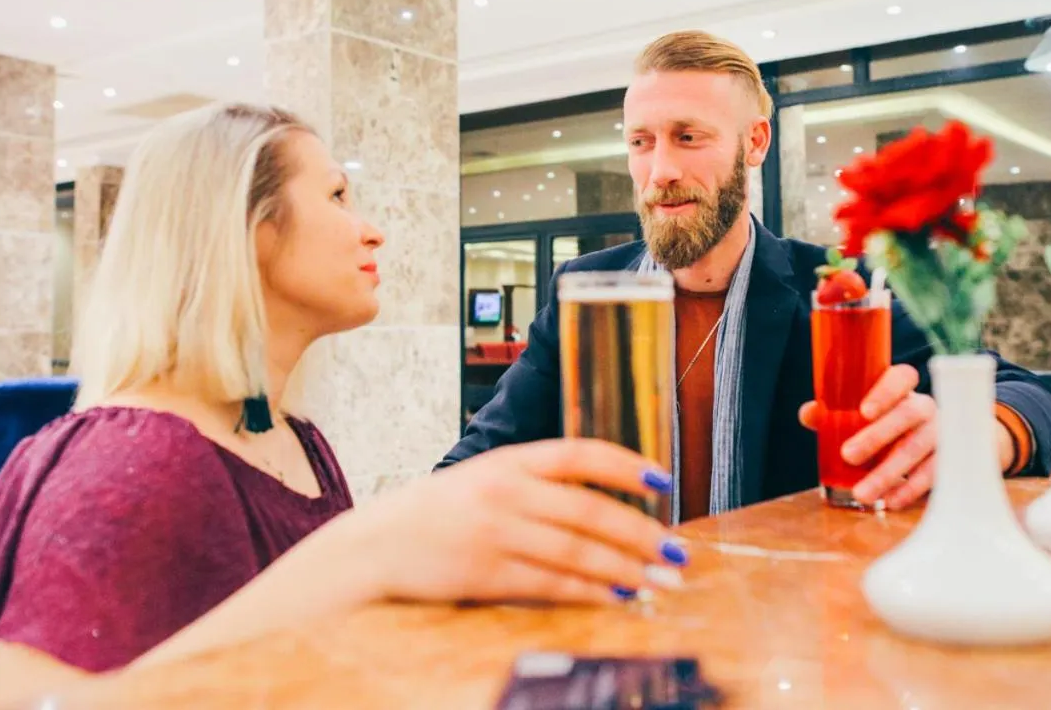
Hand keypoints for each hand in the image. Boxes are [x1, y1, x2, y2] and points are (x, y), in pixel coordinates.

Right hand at [348, 439, 682, 605]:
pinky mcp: (485, 574)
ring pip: (576, 551)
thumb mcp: (483, 476)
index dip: (625, 465)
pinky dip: (589, 592)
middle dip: (640, 533)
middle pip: (588, 510)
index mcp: (509, 460)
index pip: (580, 454)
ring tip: (660, 580)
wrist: (375, 543)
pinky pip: (550, 584)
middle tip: (675, 551)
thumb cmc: (436, 510)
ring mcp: (495, 533)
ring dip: (625, 568)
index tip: (663, 482)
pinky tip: (617, 596)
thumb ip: (535, 481)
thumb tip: (603, 498)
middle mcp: (505, 491)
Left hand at [800, 366, 1015, 510]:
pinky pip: (934, 474)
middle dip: (877, 436)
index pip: (902, 377)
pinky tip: (891, 501)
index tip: (864, 411)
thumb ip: (834, 411)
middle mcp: (925, 407)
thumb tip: (809, 414)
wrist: (935, 444)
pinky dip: (911, 489)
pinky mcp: (950, 460)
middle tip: (848, 455)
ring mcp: (941, 433)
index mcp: (904, 389)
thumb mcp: (863, 414)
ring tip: (862, 493)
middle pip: (908, 414)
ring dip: (888, 472)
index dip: (885, 391)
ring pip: (919, 448)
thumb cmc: (887, 423)